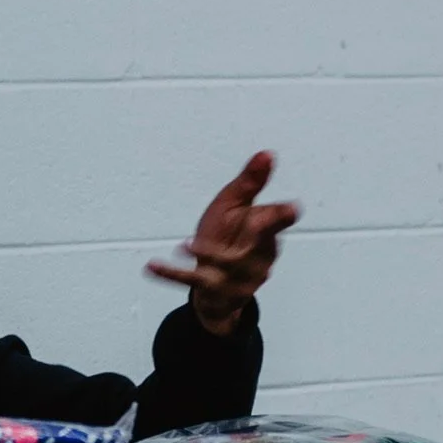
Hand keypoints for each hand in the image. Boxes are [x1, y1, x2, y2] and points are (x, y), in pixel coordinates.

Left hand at [146, 152, 299, 336]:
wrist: (213, 281)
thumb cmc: (228, 235)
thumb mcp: (235, 204)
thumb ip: (250, 182)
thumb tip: (267, 153)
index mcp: (265, 232)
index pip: (277, 222)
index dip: (283, 216)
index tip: (290, 209)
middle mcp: (257, 257)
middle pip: (256, 246)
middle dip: (254, 234)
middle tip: (250, 219)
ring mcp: (237, 277)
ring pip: (228, 266)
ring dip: (209, 255)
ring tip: (186, 246)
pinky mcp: (213, 289)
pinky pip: (191, 280)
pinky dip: (170, 273)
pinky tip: (151, 266)